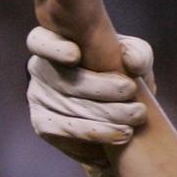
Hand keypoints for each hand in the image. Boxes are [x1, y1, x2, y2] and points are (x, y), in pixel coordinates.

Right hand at [27, 26, 155, 164]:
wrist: (124, 113)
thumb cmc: (125, 74)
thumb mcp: (136, 58)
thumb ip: (137, 53)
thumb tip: (131, 62)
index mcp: (54, 43)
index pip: (40, 40)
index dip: (53, 48)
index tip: (75, 55)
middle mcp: (40, 69)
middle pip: (65, 80)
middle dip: (101, 88)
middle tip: (131, 91)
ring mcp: (38, 98)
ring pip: (69, 108)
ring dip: (106, 115)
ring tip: (136, 116)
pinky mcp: (44, 125)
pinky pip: (66, 131)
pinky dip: (98, 133)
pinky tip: (122, 135)